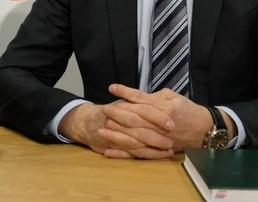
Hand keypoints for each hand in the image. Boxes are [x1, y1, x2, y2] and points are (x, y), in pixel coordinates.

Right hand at [58, 101, 174, 158]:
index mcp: (124, 105)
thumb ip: (140, 102)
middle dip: (156, 136)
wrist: (85, 122)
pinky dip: (143, 155)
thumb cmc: (111, 111)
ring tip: (169, 151)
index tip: (171, 123)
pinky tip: (157, 156)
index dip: (158, 117)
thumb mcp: (125, 102)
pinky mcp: (112, 147)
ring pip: (136, 143)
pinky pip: (130, 154)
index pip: (143, 109)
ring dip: (153, 148)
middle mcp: (118, 119)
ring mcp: (115, 135)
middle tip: (171, 141)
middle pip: (140, 128)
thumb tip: (160, 100)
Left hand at [105, 85, 213, 151]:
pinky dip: (122, 153)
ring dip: (116, 135)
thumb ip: (156, 97)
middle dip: (117, 114)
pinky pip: (137, 153)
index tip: (112, 88)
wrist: (203, 130)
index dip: (125, 93)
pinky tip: (108, 151)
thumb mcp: (175, 97)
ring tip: (101, 130)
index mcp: (164, 109)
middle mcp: (160, 125)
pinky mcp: (157, 150)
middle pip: (134, 119)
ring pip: (133, 138)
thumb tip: (138, 97)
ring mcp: (158, 139)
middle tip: (104, 109)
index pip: (141, 99)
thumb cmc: (189, 111)